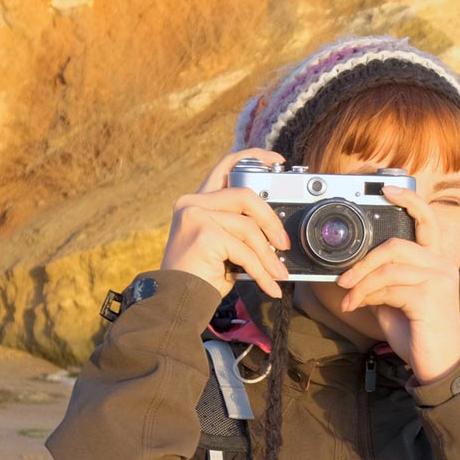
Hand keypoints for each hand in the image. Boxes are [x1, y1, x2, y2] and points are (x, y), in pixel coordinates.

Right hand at [160, 148, 291, 298]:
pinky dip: (261, 271)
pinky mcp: (203, 234)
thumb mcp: (223, 246)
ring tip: (277, 274)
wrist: (175, 302)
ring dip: (268, 256)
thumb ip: (240, 229)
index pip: (226, 167)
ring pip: (248, 228)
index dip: (253, 157)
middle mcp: (192, 202)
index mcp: (197, 201)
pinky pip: (244, 250)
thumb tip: (277, 232)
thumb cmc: (200, 277)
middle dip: (272, 221)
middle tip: (284, 245)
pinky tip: (269, 285)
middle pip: (246, 195)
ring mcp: (195, 216)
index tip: (278, 161)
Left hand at [335, 184, 459, 383]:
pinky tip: (358, 307)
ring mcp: (438, 280)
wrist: (438, 365)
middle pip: (396, 244)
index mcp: (435, 261)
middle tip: (343, 278)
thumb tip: (352, 272)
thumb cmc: (418, 332)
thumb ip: (381, 282)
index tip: (387, 190)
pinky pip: (389, 287)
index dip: (408, 201)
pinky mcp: (430, 297)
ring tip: (348, 298)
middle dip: (363, 261)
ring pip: (389, 266)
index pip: (426, 221)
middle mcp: (441, 265)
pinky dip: (367, 296)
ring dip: (361, 282)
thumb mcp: (394, 302)